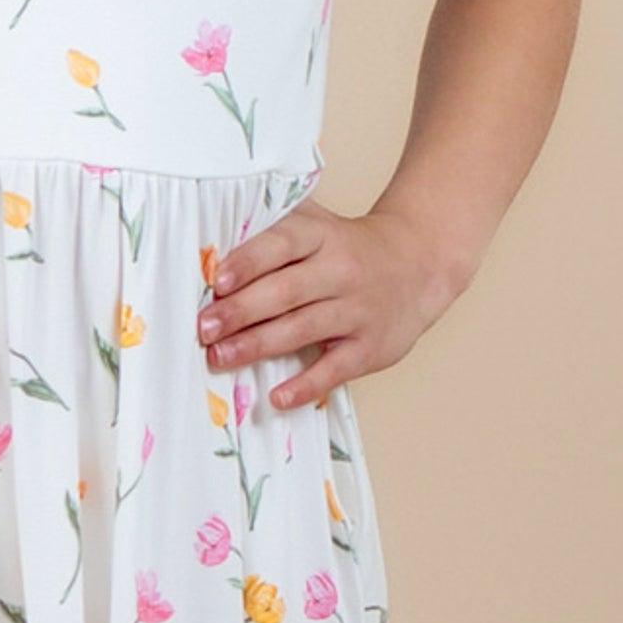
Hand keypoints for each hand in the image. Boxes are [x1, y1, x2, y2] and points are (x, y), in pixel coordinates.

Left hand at [193, 203, 454, 409]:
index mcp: (322, 235)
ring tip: (220, 358)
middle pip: (286, 291)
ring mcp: (358, 310)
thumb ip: (273, 225)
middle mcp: (341, 270)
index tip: (218, 281)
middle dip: (241, 311)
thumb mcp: (318, 224)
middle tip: (204, 328)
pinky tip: (277, 397)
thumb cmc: (348, 247)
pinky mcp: (370, 347)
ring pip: (302, 329)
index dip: (249, 262)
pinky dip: (306, 385)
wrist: (418, 264)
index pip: (282, 244)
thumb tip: (209, 238)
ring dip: (257, 345)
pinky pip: (335, 369)